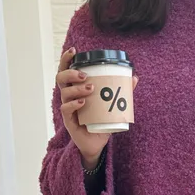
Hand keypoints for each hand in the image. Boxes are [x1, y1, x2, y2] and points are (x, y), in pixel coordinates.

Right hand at [56, 47, 138, 167]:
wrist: (97, 144)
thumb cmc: (101, 122)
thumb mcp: (111, 105)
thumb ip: (121, 92)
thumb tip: (134, 77)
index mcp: (76, 88)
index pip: (66, 70)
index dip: (66, 59)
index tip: (74, 50)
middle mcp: (69, 96)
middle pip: (60, 78)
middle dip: (71, 72)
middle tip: (85, 75)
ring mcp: (68, 108)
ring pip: (64, 92)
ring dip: (76, 88)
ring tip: (90, 88)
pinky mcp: (69, 121)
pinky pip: (66, 109)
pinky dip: (73, 104)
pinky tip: (83, 103)